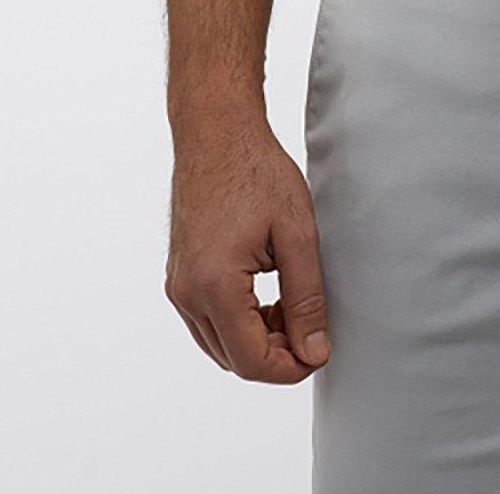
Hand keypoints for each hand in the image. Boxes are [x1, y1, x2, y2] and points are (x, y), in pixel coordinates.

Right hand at [165, 111, 330, 383]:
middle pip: (233, 360)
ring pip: (219, 344)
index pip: (251, 362)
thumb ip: (307, 298)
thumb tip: (314, 351)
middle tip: (312, 324)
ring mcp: (177, 286)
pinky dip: (238, 322)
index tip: (321, 349)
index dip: (292, 367)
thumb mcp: (297, 233)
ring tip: (294, 305)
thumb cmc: (257, 172)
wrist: (216, 132)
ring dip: (257, 340)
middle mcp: (187, 294)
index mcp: (215, 286)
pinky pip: (207, 321)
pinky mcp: (178, 276)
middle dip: (276, 354)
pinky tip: (268, 296)